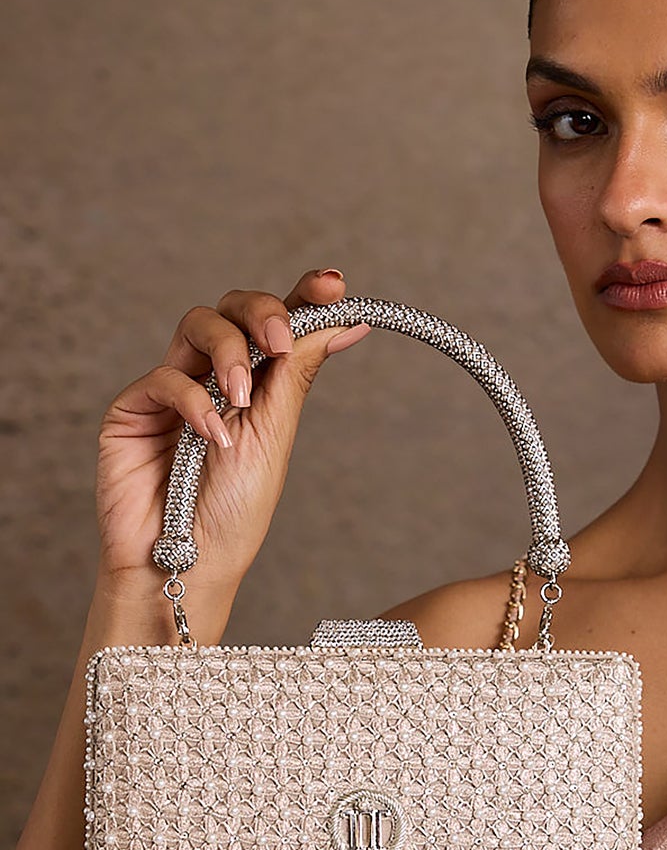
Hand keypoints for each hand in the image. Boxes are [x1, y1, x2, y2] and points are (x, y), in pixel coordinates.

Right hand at [94, 267, 372, 595]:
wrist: (187, 565)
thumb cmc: (232, 513)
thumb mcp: (274, 436)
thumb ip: (297, 373)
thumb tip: (350, 321)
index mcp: (257, 385)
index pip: (277, 323)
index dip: (304, 295)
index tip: (334, 284)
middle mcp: (213, 378)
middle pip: (233, 308)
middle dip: (261, 313)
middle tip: (278, 342)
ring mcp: (172, 390)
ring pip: (197, 324)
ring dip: (228, 351)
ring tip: (242, 399)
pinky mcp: (133, 409)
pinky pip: (163, 377)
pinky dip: (193, 401)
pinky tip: (212, 437)